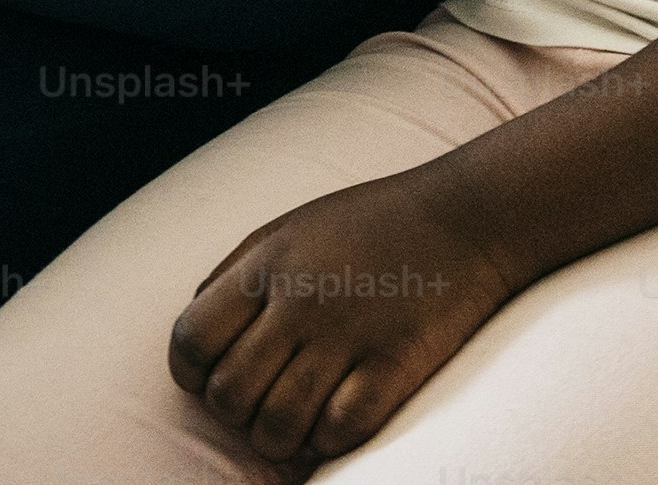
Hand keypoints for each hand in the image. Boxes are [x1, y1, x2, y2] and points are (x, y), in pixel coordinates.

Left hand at [168, 167, 525, 463]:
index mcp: (266, 264)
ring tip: (293, 423)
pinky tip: (335, 421)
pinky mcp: (395, 365)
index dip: (191, 373)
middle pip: (229, 394)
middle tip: (259, 403)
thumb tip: (193, 338)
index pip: (192, 338)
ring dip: (278, 438)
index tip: (210, 378)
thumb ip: (235, 277)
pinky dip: (328, 440)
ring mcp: (348, 336)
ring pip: (278, 426)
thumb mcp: (287, 229)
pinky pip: (339, 432)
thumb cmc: (369, 223)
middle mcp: (300, 301)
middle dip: (235, 413)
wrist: (467, 217)